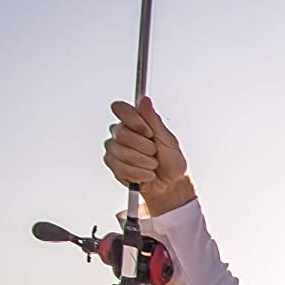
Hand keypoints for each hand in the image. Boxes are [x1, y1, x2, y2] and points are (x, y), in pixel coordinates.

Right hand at [103, 96, 195, 213]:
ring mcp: (114, 148)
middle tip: (154, 153)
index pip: (121, 109)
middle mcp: (121, 133)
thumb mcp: (167, 138)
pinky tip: (146, 174)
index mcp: (135, 122)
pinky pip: (121, 168)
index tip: (149, 132)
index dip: (134, 120)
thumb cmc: (171, 161)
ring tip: (152, 165)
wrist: (170, 184)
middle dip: (144, 147)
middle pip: (122, 133)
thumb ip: (153, 120)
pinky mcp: (112, 164)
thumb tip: (144, 100)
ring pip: (122, 152)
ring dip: (144, 162)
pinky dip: (139, 174)